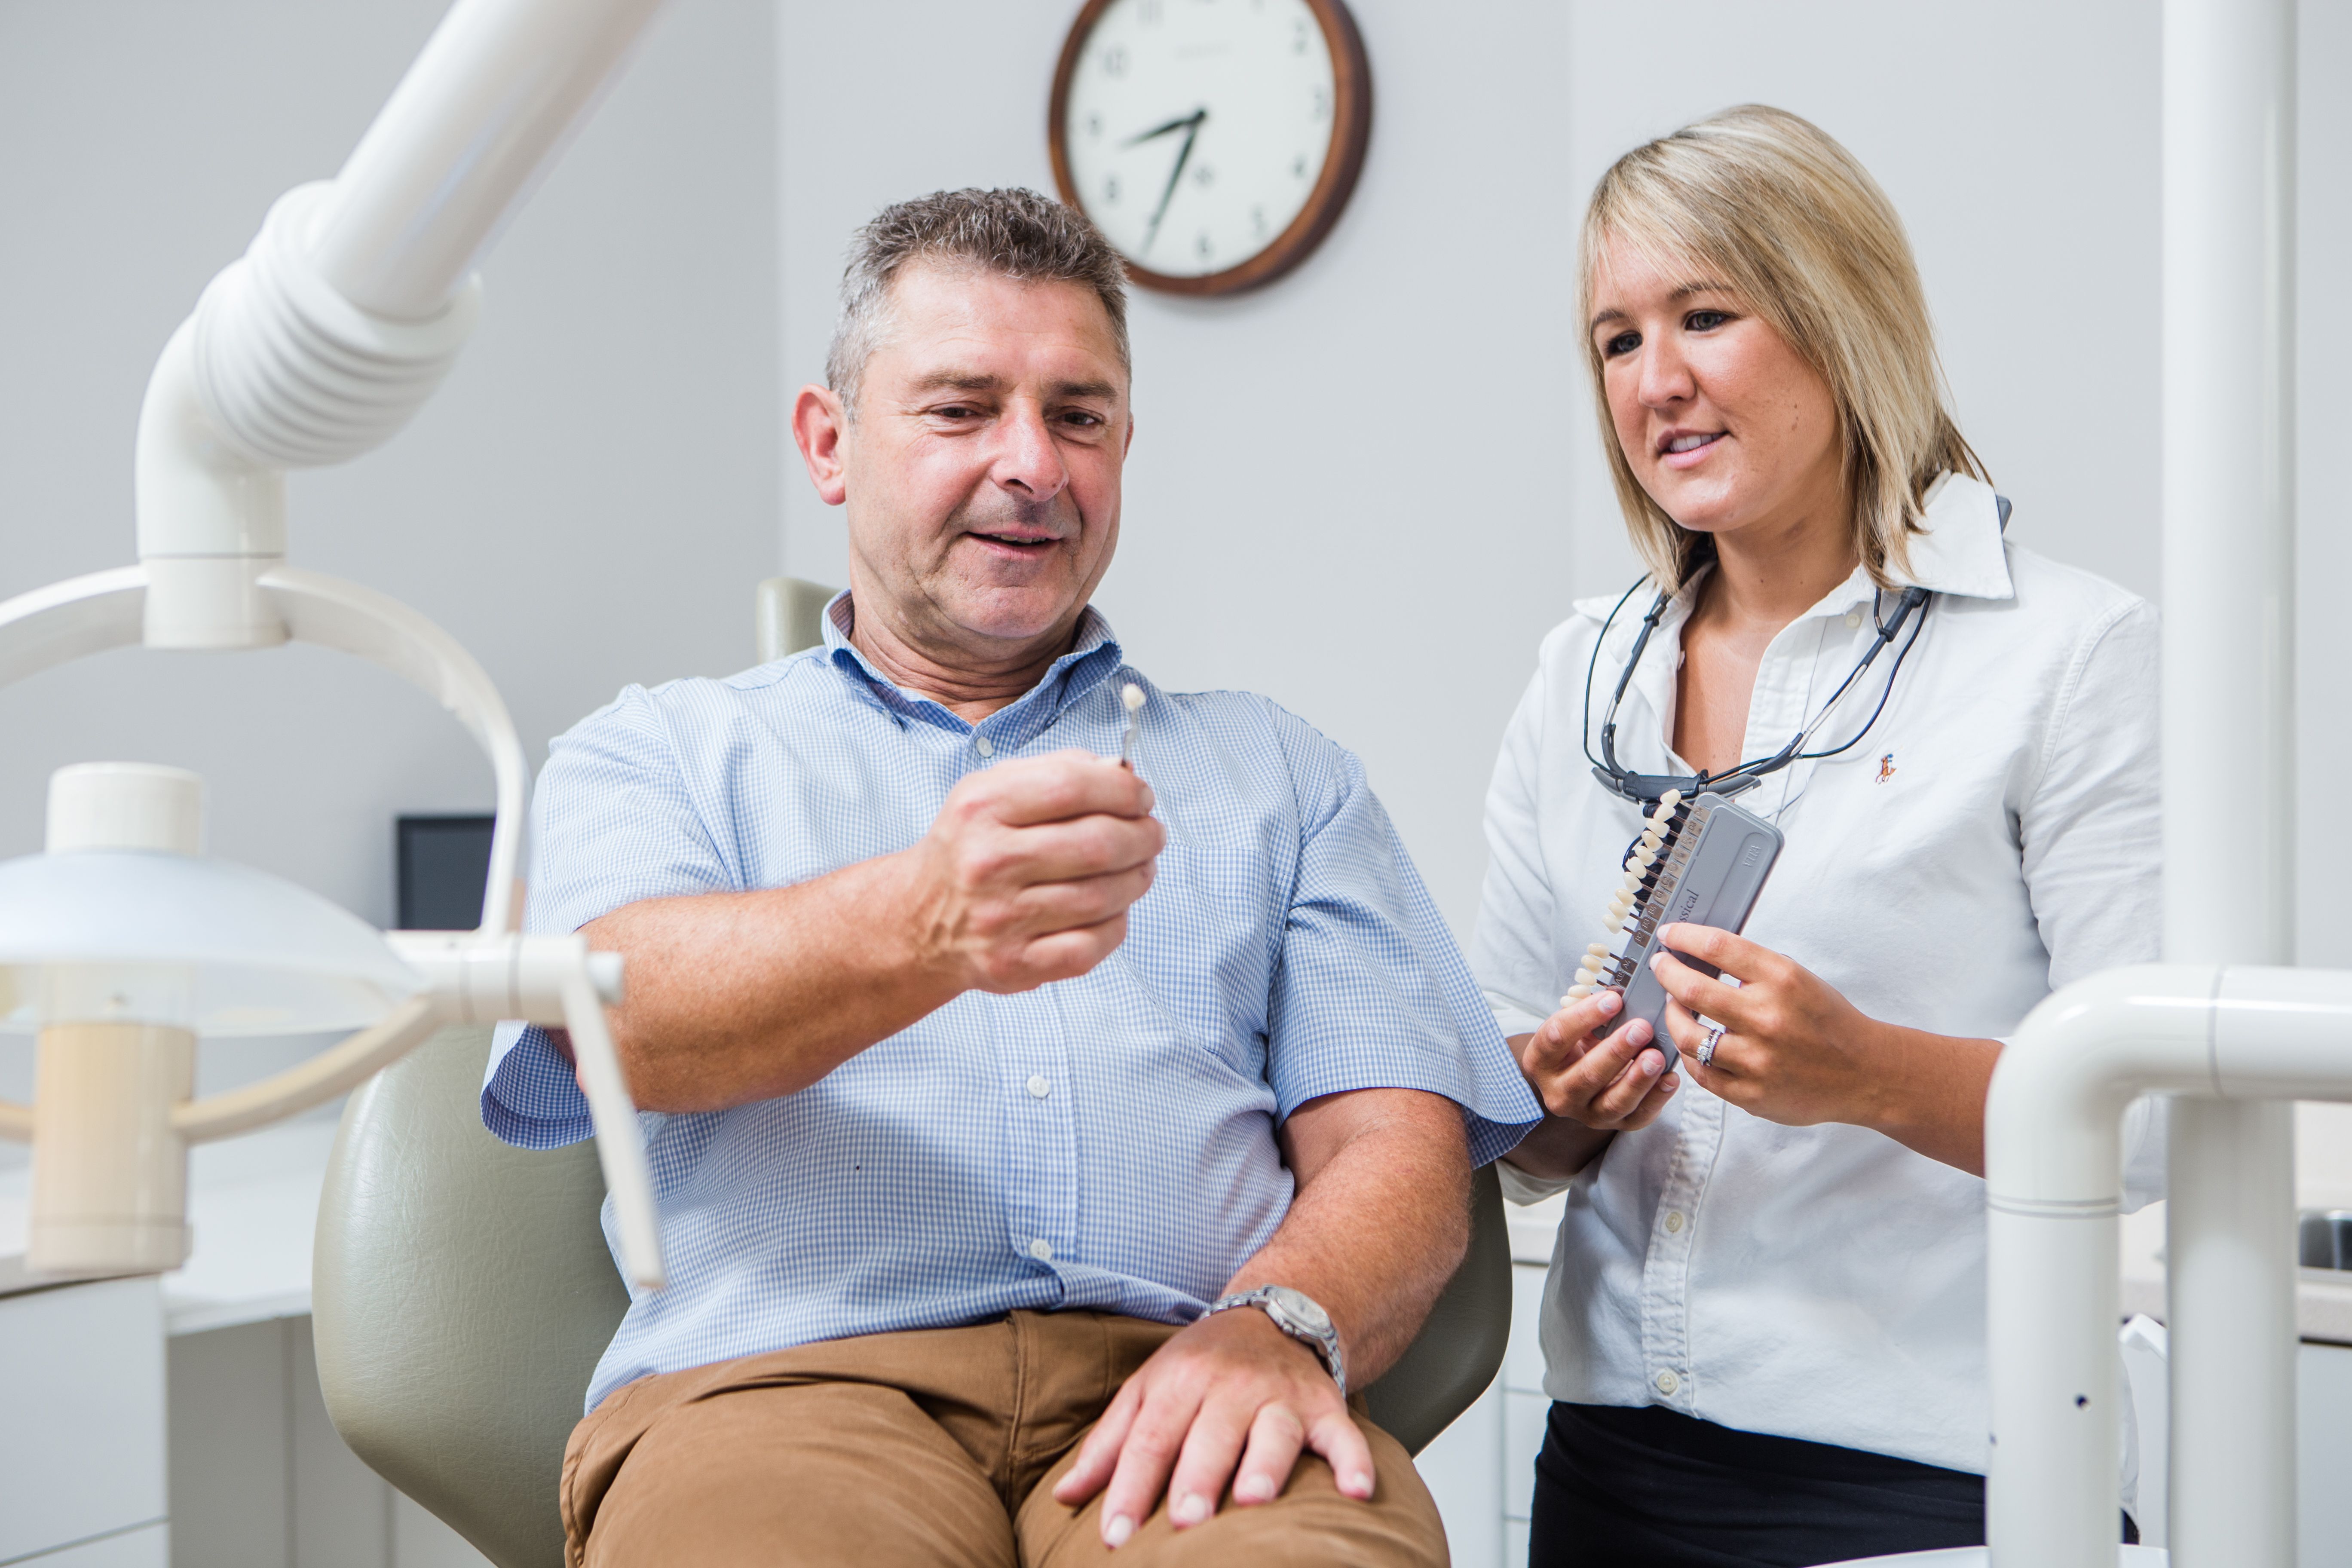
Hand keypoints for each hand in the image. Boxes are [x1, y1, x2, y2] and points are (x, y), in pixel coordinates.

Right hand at [905, 750, 1163, 993]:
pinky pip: (1091, 945)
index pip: (1072, 786)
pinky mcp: (1014, 963)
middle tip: (1152, 834)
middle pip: (1097, 843)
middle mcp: (987, 862)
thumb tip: (1124, 773)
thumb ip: (1058, 770)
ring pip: (1102, 896)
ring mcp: (1000, 918)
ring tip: (1140, 868)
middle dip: (1143, 836)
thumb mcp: (993, 791)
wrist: (920, 920)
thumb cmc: (973, 847)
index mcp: (982, 808)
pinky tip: (1113, 909)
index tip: (1142, 796)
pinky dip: (1117, 924)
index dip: (1124, 789)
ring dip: (1137, 879)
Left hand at [1051, 1305, 1369, 1545]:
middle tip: (1185, 1521)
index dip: (1130, 1489)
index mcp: (1179, 1383)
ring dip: (1265, 1465)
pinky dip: (1353, 1461)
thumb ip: (1110, 1444)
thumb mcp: (1148, 1388)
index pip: (1149, 1439)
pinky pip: (1342, 1434)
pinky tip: (1357, 1491)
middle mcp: (1229, 1387)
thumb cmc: (1201, 1365)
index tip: (1114, 1537)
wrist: (1275, 1313)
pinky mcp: (1324, 1406)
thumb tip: (1065, 1496)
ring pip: (1273, 1431)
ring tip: (1254, 1500)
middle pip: (1209, 1435)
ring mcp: (1280, 1395)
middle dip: (1197, 1478)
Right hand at [1517, 987, 1678, 1130]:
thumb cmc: (1579, 1046)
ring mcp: (1587, 1114)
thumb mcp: (1577, 1027)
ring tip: (1657, 1056)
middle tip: (1641, 1028)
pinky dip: (1656, 1098)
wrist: (1579, 1080)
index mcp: (1542, 1061)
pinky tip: (1670, 1078)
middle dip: (1616, 1051)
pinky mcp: (1615, 1126)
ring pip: (1612, 1103)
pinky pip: (1638, 1117)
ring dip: (1637, 1079)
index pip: (1556, 1038)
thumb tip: (1622, 994)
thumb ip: (1593, 1012)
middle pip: (1586, 1075)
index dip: (1583, 1017)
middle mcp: (1559, 1093)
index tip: (1613, 999)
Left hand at [1648, 924, 1999, 1171]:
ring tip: (1674, 1005)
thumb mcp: (1799, 979)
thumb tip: (1700, 952)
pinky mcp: (1752, 1094)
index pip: (1718, 947)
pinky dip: (1690, 1055)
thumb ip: (1754, 968)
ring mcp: (1758, 1060)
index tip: (1669, 934)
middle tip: (1661, 966)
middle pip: (1692, 990)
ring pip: (1689, 1036)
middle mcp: (1768, 1018)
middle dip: (1667, 973)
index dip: (1684, 937)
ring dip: (1673, 1016)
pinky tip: (1692, 1042)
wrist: (1867, 1073)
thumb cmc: (1830, 1023)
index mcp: (1783, 981)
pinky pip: (1702, 1072)